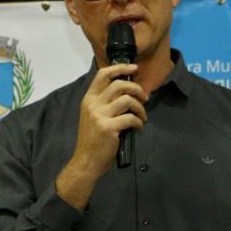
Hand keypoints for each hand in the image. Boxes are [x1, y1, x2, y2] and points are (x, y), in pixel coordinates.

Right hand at [55, 63, 146, 209]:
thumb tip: (128, 93)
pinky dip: (139, 122)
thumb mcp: (93, 117)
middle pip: (119, 85)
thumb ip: (105, 104)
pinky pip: (131, 118)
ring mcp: (100, 116)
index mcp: (88, 99)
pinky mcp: (109, 128)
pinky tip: (138, 128)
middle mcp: (93, 104)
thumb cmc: (92, 140)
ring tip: (142, 116)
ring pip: (127, 100)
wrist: (86, 162)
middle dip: (137, 89)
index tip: (134, 68)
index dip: (120, 68)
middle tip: (144, 98)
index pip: (103, 75)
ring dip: (140, 107)